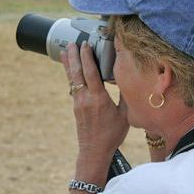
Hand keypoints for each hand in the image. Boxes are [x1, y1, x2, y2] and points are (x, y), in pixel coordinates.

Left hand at [61, 42, 129, 166]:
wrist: (95, 151)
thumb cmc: (112, 134)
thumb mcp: (125, 115)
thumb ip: (125, 95)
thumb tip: (128, 78)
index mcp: (98, 99)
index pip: (91, 73)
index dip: (87, 57)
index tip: (86, 45)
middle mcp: (85, 99)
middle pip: (77, 72)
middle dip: (74, 55)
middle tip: (72, 42)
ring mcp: (78, 103)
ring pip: (72, 78)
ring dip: (69, 63)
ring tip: (65, 50)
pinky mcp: (76, 107)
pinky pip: (72, 86)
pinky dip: (71, 75)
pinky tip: (70, 69)